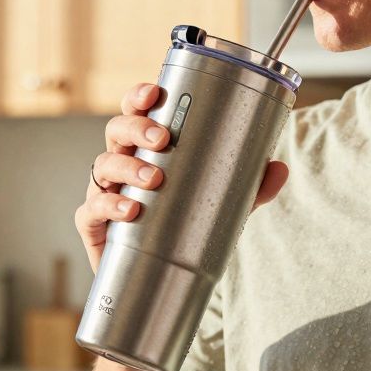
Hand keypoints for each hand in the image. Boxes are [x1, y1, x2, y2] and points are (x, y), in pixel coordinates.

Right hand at [75, 83, 289, 273]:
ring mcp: (103, 192)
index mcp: (146, 149)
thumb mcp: (223, 205)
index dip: (140, 97)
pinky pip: (91, 209)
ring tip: (154, 179)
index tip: (155, 92)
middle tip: (163, 138)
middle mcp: (121, 164)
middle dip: (137, 127)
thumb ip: (251, 188)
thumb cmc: (182, 227)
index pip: (137, 112)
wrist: (157, 278)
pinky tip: (131, 210)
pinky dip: (109, 205)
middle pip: (116, 130)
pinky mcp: (93, 224)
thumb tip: (279, 169)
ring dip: (127, 167)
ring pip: (103, 165)